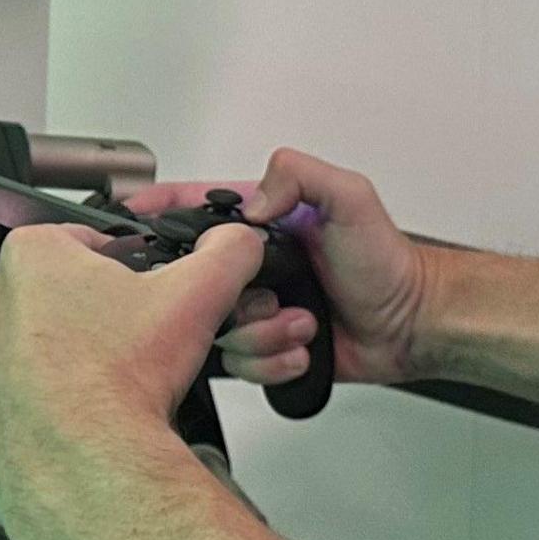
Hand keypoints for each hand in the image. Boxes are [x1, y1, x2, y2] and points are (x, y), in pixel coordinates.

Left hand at [0, 221, 267, 535]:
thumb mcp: (197, 298)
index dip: (118, 272)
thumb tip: (238, 243)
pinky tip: (67, 425)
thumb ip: (225, 254)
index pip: (79, 246)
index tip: (137, 301)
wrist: (90, 474)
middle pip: (47, 299)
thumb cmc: (122, 386)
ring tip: (98, 393)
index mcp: (31, 257)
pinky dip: (29, 416)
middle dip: (83, 320)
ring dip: (54, 368)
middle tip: (124, 351)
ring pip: (20, 353)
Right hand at [121, 149, 432, 391]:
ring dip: (263, 332)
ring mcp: (258, 306)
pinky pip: (241, 364)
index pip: (195, 204)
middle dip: (227, 296)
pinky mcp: (267, 345)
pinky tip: (302, 345)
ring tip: (301, 321)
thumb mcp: (351, 198)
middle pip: (196, 281)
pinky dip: (274, 359)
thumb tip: (252, 201)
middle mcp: (254, 264)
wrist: (410, 324)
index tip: (128, 213)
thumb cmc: (389, 262)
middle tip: (270, 293)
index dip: (157, 208)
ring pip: (216, 329)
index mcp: (265, 218)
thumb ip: (300, 175)